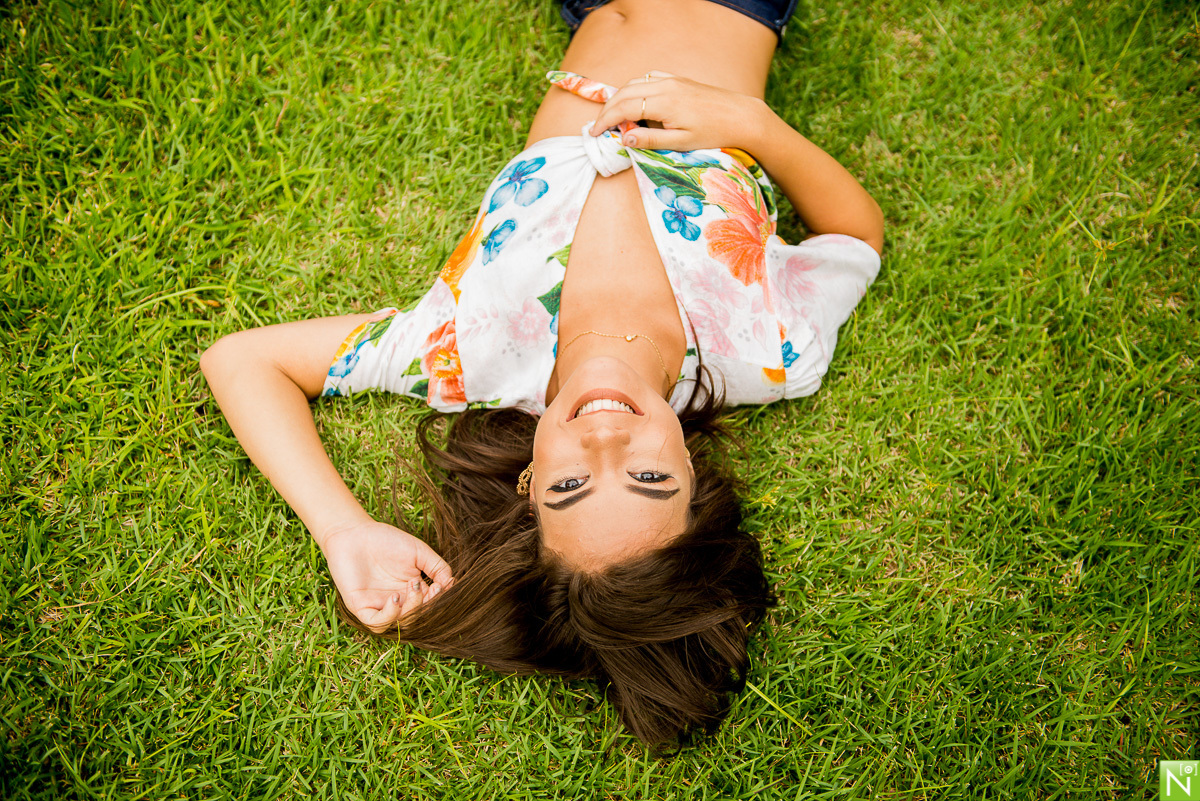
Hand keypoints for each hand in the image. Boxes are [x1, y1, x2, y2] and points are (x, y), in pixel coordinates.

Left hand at [319, 518, 453, 633]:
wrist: (354, 532)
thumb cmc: (386, 540)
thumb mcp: (419, 552)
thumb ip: (438, 567)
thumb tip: (452, 584)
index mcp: (412, 591)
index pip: (430, 605)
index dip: (439, 601)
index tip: (442, 585)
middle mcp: (398, 602)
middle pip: (418, 617)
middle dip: (428, 605)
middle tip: (432, 587)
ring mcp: (379, 606)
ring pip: (400, 623)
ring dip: (411, 610)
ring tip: (412, 587)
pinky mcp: (361, 607)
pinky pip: (376, 622)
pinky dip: (389, 615)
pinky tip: (395, 598)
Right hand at [587, 71, 769, 152]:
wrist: (740, 116)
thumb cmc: (713, 133)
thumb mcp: (681, 143)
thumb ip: (651, 140)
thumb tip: (625, 138)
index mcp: (664, 102)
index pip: (624, 107)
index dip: (606, 120)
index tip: (595, 133)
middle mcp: (665, 86)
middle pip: (624, 93)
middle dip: (608, 109)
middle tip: (599, 127)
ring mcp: (671, 80)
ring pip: (634, 83)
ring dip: (619, 98)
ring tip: (614, 118)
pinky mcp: (678, 79)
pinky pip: (648, 79)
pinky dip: (635, 89)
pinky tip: (635, 103)